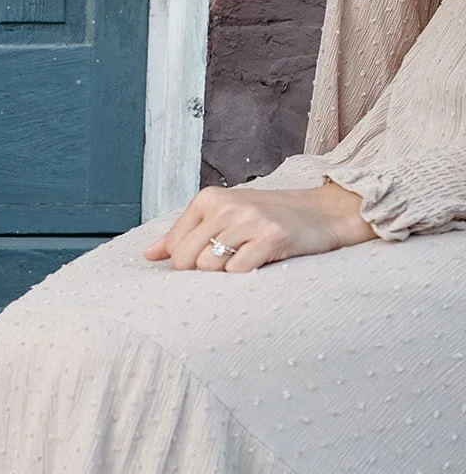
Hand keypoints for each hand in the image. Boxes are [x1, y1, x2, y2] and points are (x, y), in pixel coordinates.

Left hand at [145, 182, 375, 272]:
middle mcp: (226, 207)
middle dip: (203, 271)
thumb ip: (184, 234)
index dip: (188, 262)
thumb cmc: (268, 217)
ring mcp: (249, 221)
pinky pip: (238, 271)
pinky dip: (246, 274)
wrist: (324, 212)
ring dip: (225, 273)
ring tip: (246, 259)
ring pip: (209, 267)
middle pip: (186, 260)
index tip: (212, 257)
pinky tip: (260, 262)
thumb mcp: (222, 216)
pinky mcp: (272, 238)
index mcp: (208, 199)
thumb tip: (148, 255)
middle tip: (231, 261)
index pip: (174, 247)